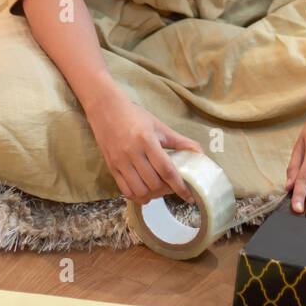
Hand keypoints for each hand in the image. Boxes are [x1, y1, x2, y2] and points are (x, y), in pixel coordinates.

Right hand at [86, 94, 203, 206]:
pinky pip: (125, 190)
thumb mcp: (159, 126)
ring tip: (159, 190)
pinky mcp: (111, 167)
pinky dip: (137, 196)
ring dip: (153, 195)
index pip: (166, 170)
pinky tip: (145, 192)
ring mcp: (120, 161)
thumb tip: (199, 153)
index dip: (179, 186)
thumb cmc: (135, 116)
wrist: (106, 109)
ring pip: (139, 190)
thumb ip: (180, 141)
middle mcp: (132, 153)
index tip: (189, 196)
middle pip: (153, 183)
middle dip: (167, 190)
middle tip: (173, 187)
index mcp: (147, 140)